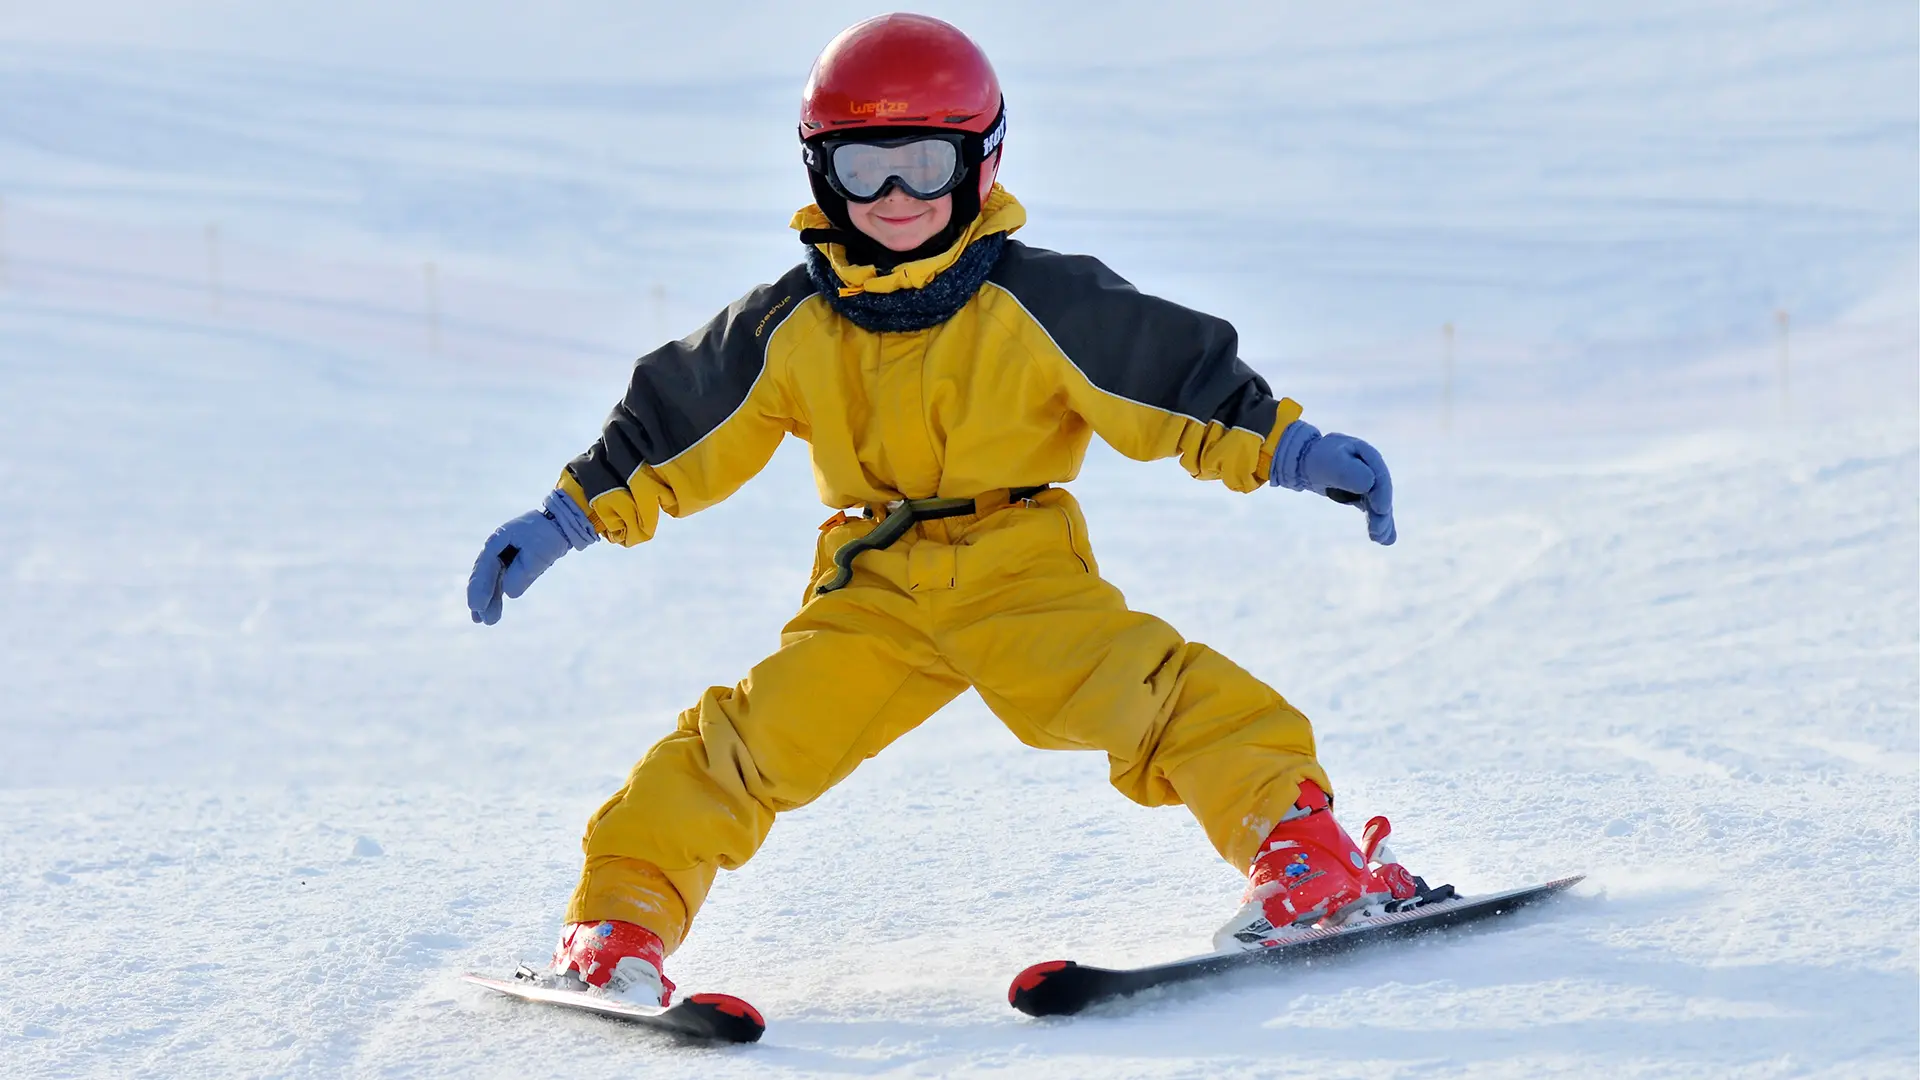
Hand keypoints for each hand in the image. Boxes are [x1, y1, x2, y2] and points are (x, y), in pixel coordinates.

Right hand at [467, 489, 597, 623]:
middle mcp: (495, 548)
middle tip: (480, 619)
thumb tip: (509, 593)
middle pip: (484, 575)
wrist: (559, 524)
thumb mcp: (538, 554)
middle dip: (481, 597)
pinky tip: (492, 610)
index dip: (480, 588)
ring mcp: (501, 555)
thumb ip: (523, 573)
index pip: (485, 566)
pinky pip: (499, 581)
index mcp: (498, 540)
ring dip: (487, 599)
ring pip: (491, 580)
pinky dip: (496, 594)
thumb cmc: (548, 535)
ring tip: (483, 621)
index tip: (477, 606)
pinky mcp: (510, 563)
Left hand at [1269, 421, 1395, 544]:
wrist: (1309, 460)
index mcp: (1368, 456)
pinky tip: (1383, 540)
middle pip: (1381, 494)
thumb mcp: (1331, 462)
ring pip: (1378, 504)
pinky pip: (1372, 510)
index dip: (1382, 494)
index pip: (1380, 477)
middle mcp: (1373, 470)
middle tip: (1378, 533)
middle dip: (1382, 514)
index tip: (1381, 510)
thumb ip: (1347, 471)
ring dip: (1381, 522)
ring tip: (1380, 539)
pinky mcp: (1363, 495)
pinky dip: (1377, 523)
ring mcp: (1369, 483)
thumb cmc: (1320, 458)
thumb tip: (1369, 484)